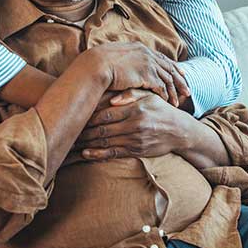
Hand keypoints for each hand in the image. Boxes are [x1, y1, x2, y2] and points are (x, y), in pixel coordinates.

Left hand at [74, 92, 191, 160]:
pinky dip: (98, 154)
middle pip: (102, 129)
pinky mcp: (136, 151)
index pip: (105, 113)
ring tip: (72, 142)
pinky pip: (113, 153)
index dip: (88, 115)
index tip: (76, 114)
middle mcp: (134, 125)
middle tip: (68, 129)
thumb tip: (112, 98)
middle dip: (83, 131)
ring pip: (105, 142)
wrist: (179, 131)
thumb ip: (131, 93)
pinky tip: (86, 153)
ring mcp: (135, 139)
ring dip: (87, 143)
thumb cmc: (161, 109)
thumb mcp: (149, 96)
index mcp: (135, 109)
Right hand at [86, 42, 189, 106]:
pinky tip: (168, 103)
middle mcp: (147, 54)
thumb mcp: (114, 57)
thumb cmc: (99, 63)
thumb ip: (124, 60)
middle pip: (169, 68)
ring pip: (167, 79)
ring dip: (174, 91)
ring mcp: (148, 63)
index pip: (161, 58)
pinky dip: (166, 95)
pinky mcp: (147, 75)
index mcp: (140, 48)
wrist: (96, 65)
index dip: (172, 66)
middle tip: (187, 90)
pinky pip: (161, 87)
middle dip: (179, 80)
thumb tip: (123, 65)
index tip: (181, 73)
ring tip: (178, 102)